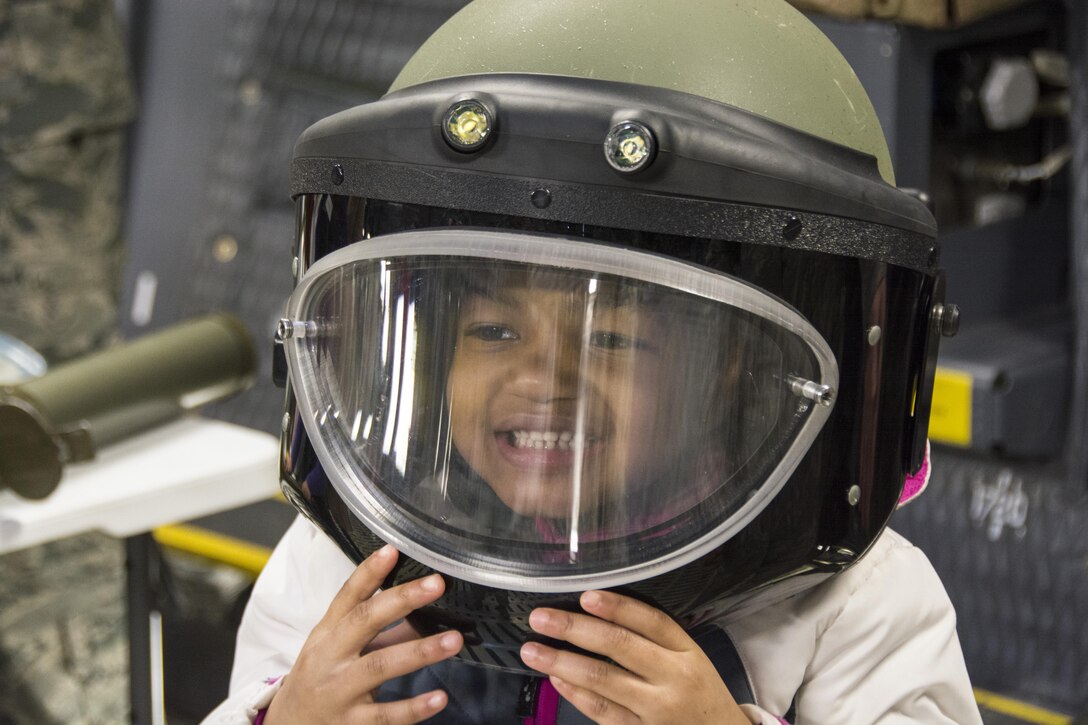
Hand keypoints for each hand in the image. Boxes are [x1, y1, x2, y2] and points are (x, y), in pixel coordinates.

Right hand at [265, 545, 462, 723]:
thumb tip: (421, 607)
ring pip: (379, 667)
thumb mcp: (339, 648)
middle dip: (401, 600)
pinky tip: (439, 697)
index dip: (369, 573)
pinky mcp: (351, 724)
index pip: (348, 597)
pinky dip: (413, 708)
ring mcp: (339, 691)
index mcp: (329, 633)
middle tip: (436, 584)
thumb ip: (378, 629)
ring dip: (420, 652)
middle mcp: (331, 658)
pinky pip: (385, 716)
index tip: (393, 551)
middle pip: (364, 622)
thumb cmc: (320, 679)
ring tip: (453, 640)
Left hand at [519, 591, 748, 723]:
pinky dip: (576, 695)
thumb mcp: (692, 661)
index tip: (585, 596)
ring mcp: (656, 711)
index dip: (617, 607)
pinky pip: (602, 712)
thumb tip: (597, 614)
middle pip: (619, 646)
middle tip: (541, 618)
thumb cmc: (699, 695)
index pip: (651, 622)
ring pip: (603, 681)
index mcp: (687, 653)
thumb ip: (655, 640)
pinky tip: (556, 680)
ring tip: (533, 651)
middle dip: (575, 629)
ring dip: (562, 663)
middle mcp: (673, 679)